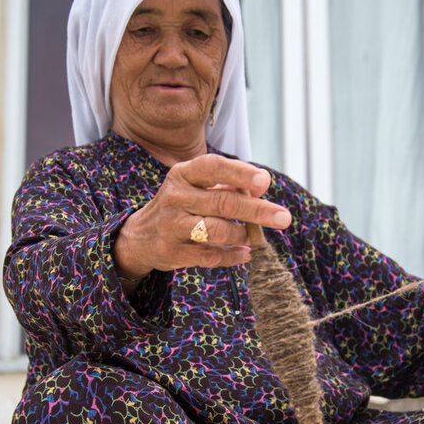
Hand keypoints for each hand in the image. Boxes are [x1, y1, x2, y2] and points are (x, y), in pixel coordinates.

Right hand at [114, 155, 292, 281]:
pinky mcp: (172, 251)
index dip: (240, 173)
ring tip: (254, 237)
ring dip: (242, 234)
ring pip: (217, 230)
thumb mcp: (194, 187)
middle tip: (283, 218)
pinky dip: (232, 255)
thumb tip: (260, 188)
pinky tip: (244, 253)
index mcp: (182, 174)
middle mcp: (175, 197)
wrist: (140, 237)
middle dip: (257, 210)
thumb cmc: (180, 206)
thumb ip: (225, 185)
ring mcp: (171, 225)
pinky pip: (211, 255)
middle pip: (222, 202)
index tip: (265, 182)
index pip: (213, 167)